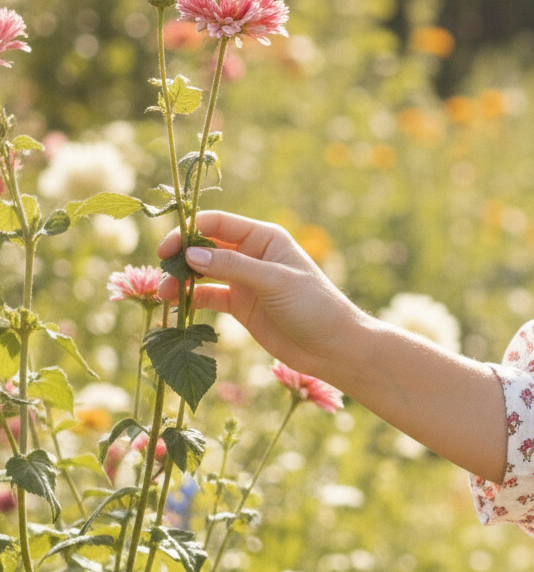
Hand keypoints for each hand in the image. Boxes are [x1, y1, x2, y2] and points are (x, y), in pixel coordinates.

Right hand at [156, 211, 358, 375]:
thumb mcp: (274, 281)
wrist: (333, 348)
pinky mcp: (241, 307)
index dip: (189, 231)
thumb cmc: (314, 306)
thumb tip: (191, 253)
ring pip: (203, 273)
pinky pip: (209, 297)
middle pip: (205, 247)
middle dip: (181, 257)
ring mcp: (245, 281)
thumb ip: (233, 266)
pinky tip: (177, 306)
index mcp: (264, 238)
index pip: (218, 223)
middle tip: (162, 274)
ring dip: (182, 280)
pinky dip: (192, 300)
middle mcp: (251, 255)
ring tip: (165, 295)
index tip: (167, 248)